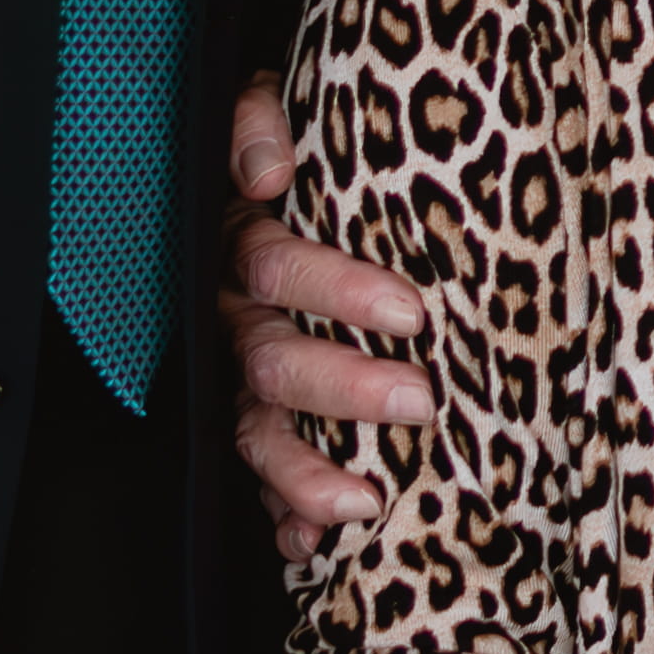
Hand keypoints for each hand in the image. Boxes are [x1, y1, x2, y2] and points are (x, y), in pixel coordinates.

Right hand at [227, 67, 432, 558]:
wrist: (268, 173)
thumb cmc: (292, 149)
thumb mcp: (267, 109)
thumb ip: (256, 124)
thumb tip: (265, 174)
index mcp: (240, 244)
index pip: (276, 269)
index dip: (336, 289)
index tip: (409, 310)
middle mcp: (233, 316)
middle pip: (271, 360)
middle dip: (342, 385)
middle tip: (419, 401)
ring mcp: (235, 375)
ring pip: (255, 430)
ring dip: (304, 470)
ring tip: (363, 503)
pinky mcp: (253, 417)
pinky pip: (254, 475)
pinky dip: (281, 511)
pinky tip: (309, 544)